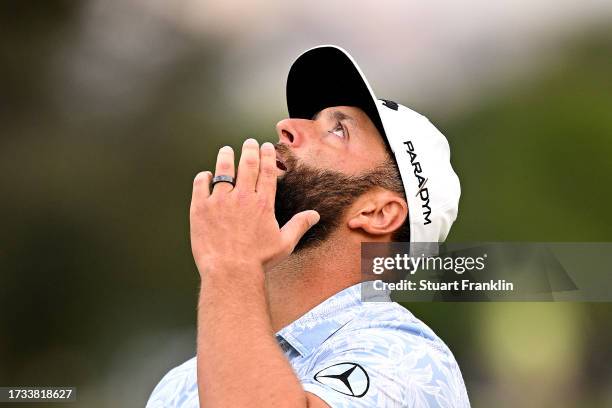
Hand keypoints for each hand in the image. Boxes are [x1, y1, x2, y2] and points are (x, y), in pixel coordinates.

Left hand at [189, 139, 319, 276]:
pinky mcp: (200, 208)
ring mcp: (220, 201)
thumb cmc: (257, 261)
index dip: (267, 156)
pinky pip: (200, 185)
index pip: (266, 172)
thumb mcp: (284, 244)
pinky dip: (203, 177)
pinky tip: (205, 175)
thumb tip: (314, 216)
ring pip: (223, 170)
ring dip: (225, 157)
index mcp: (262, 203)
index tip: (266, 147)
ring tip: (226, 150)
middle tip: (249, 142)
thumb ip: (299, 226)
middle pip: (247, 165)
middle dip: (249, 150)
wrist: (230, 271)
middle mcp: (242, 197)